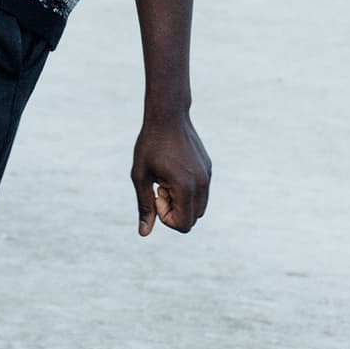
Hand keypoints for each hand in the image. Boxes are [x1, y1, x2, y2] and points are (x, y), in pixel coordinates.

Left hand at [131, 115, 210, 235]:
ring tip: (167, 180)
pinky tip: (174, 171)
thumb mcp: (140, 175)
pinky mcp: (209, 168)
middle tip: (161, 188)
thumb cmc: (150, 144)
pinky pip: (202, 192)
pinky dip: (188, 191)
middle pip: (193, 219)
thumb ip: (144, 205)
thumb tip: (144, 233)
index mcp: (186, 187)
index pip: (183, 225)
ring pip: (199, 207)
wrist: (167, 115)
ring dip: (182, 202)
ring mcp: (208, 176)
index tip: (156, 194)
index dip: (165, 217)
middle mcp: (202, 184)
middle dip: (174, 211)